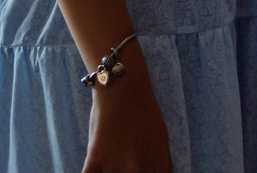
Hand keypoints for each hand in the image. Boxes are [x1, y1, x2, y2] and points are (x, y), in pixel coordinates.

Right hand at [84, 53, 174, 172]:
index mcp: (157, 167)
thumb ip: (161, 165)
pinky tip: (94, 167)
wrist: (123, 91)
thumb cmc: (145, 114)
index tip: (140, 171)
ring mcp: (114, 169)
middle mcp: (137, 171)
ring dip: (109, 172)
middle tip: (123, 162)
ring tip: (111, 160)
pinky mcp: (94, 163)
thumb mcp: (162, 141)